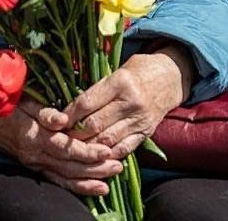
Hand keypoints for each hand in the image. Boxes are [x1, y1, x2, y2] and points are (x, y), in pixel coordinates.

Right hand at [0, 98, 122, 195]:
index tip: (107, 151)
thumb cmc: (12, 109)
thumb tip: (63, 119)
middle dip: (95, 168)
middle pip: (69, 166)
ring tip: (112, 178)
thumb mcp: (27, 104)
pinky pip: (59, 182)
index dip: (87, 151)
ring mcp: (36, 165)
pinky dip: (77, 187)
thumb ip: (46, 113)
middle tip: (118, 166)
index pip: (65, 148)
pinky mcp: (37, 170)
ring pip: (65, 177)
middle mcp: (36, 155)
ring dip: (90, 180)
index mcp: (36, 137)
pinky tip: (95, 187)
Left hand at [53, 45, 195, 158]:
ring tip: (72, 150)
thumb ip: (97, 88)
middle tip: (58, 140)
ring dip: (86, 148)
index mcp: (121, 82)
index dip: (67, 115)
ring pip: (106, 141)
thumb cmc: (140, 70)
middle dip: (72, 135)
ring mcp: (140, 119)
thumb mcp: (118, 70)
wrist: (173, 76)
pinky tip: (94, 156)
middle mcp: (131, 102)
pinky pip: (123, 149)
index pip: (86, 102)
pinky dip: (106, 156)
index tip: (54, 121)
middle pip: (94, 125)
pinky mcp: (146, 131)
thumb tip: (67, 107)